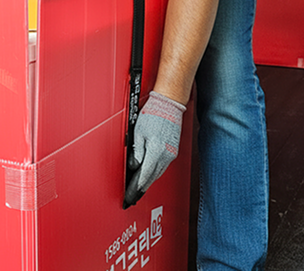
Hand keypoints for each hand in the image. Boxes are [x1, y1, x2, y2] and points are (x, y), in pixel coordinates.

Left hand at [125, 91, 185, 206]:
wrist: (169, 105)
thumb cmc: (152, 114)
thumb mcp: (138, 133)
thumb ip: (136, 152)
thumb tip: (133, 167)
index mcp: (155, 151)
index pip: (143, 176)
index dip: (135, 188)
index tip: (130, 196)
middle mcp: (165, 155)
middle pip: (151, 178)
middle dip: (141, 189)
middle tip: (132, 198)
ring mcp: (171, 154)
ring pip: (157, 174)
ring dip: (148, 183)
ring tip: (139, 191)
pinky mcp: (173, 151)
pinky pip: (162, 167)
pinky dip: (154, 174)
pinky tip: (149, 177)